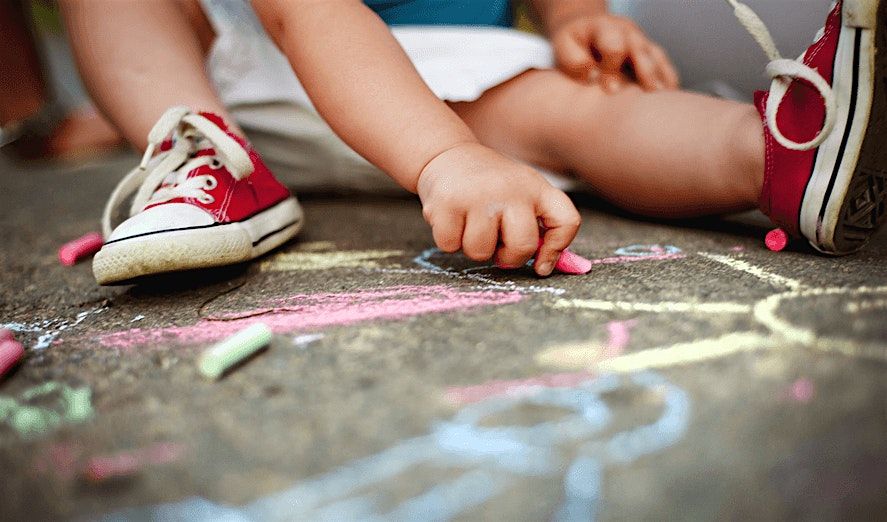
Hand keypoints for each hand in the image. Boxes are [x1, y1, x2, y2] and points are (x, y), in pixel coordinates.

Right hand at [417, 143, 580, 275]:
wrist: (447, 154)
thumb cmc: (489, 186)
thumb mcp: (520, 195)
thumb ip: (537, 228)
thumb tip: (545, 269)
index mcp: (536, 188)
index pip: (567, 221)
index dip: (557, 250)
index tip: (541, 265)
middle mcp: (511, 189)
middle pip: (523, 246)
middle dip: (508, 257)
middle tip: (497, 245)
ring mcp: (479, 195)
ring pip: (481, 252)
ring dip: (473, 248)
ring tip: (470, 225)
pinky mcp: (448, 202)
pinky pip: (450, 245)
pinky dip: (449, 240)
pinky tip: (452, 219)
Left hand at [550, 13, 679, 91]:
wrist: (584, 30)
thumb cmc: (573, 45)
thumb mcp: (564, 46)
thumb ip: (574, 60)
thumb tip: (592, 75)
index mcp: (604, 28)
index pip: (614, 46)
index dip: (613, 68)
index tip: (609, 89)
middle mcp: (627, 33)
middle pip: (641, 50)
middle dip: (645, 72)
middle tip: (650, 93)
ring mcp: (642, 43)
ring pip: (657, 58)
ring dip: (662, 78)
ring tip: (666, 99)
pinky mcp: (651, 55)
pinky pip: (665, 67)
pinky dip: (669, 81)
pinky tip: (672, 100)